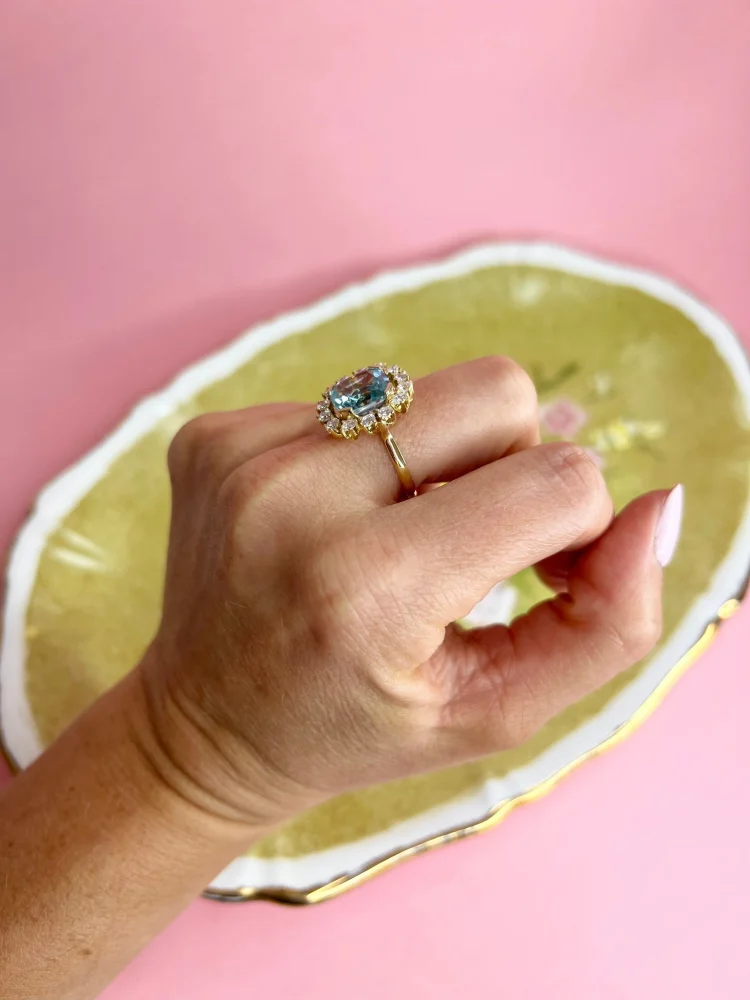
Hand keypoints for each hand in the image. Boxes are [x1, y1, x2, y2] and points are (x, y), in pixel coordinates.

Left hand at [136, 357, 678, 829]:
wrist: (205, 726)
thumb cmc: (357, 725)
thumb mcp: (496, 709)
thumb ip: (603, 623)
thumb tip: (659, 505)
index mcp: (367, 589)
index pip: (556, 482)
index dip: (572, 526)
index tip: (533, 572)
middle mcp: (294, 501)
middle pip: (498, 390)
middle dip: (511, 462)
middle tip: (463, 542)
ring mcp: (244, 455)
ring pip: (425, 385)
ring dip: (437, 456)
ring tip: (389, 534)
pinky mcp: (215, 432)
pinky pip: (349, 398)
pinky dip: (364, 456)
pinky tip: (328, 522)